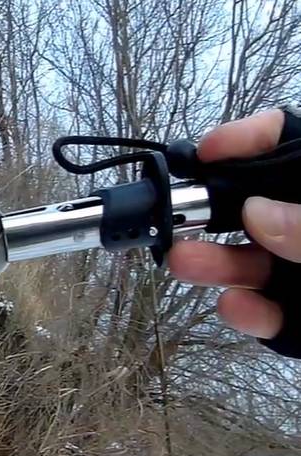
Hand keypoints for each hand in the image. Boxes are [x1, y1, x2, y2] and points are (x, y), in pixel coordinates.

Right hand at [168, 108, 298, 340]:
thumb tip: (256, 213)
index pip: (290, 140)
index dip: (248, 138)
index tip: (206, 152)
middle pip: (255, 204)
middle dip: (209, 211)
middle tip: (172, 218)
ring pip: (253, 260)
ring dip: (213, 262)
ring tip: (182, 263)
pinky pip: (269, 312)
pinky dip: (249, 312)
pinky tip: (239, 307)